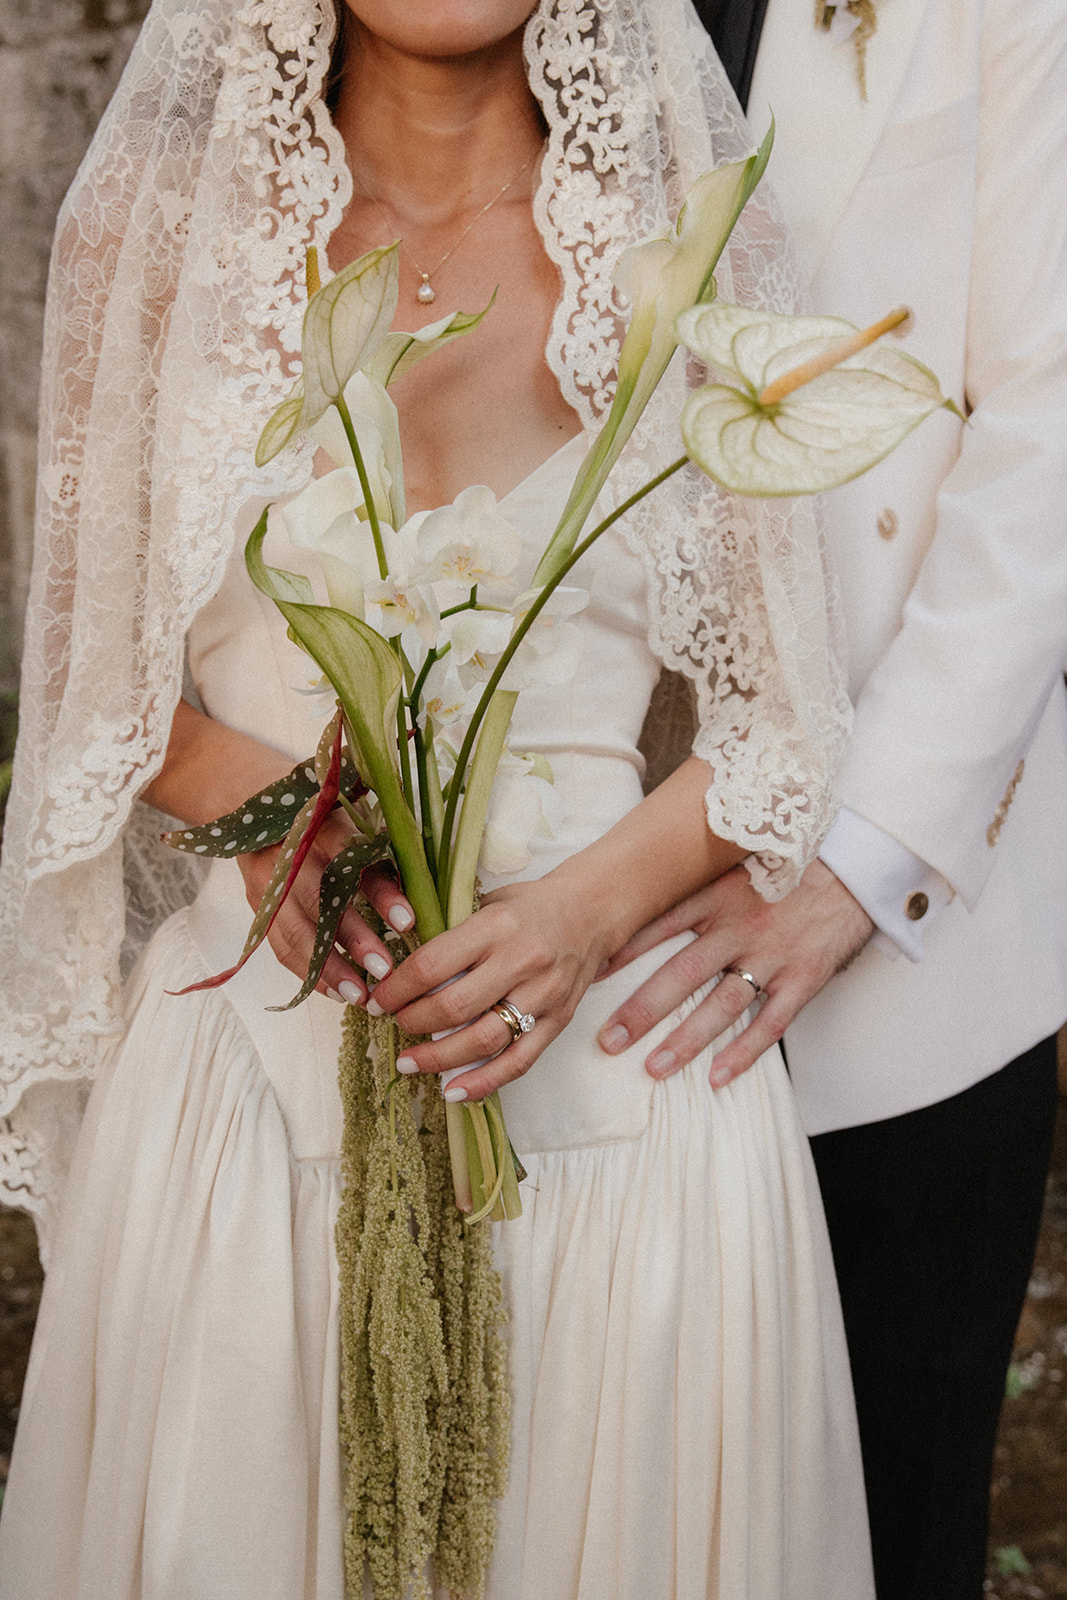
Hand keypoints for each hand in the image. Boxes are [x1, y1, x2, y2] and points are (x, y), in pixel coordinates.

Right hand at [237, 811, 414, 1004]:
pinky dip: (308, 973)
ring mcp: (267, 885)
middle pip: (318, 901)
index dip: (379, 892)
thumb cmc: (319, 815)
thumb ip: (379, 849)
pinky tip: (336, 993)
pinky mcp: (259, 908)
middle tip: (384, 969)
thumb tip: (425, 887)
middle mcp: (287, 856)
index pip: (352, 861)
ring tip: (361, 995)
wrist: (252, 808)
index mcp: (317, 826)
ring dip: (328, 967)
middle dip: (352, 939)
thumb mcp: (350, 818)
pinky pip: (281, 947)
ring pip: (295, 932)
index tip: (407, 921)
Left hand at [360, 875, 609, 1101]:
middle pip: (454, 1007)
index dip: (397, 990)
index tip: (377, 1001)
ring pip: (483, 1040)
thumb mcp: (486, 903)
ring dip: (438, 1058)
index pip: (433, 965)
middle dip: (413, 1023)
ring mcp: (544, 995)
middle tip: (394, 1025)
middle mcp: (522, 960)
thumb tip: (397, 971)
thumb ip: (450, 936)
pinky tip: (453, 1091)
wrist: (592, 911)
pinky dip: (483, 1083)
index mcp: (497, 926)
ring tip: (410, 1062)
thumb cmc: (529, 906)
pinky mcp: (559, 1020)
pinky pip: (518, 1062)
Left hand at [595, 861, 873, 1087]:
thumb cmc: (790, 861)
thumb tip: (644, 883)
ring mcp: (773, 955)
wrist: (856, 866)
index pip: (660, 924)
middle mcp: (741, 927)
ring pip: (721, 1006)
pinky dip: (744, 1053)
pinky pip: (771, 1024)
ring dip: (686, 1040)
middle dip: (642, 1010)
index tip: (589, 972)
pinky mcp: (804, 978)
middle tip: (608, 1040)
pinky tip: (718, 1078)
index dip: (623, 950)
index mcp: (719, 895)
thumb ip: (697, 874)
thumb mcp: (738, 858)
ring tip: (653, 1068)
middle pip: (682, 973)